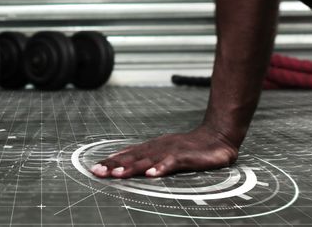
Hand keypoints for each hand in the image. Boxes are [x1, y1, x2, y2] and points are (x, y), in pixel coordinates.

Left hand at [89, 126, 238, 177]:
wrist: (217, 137)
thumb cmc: (190, 148)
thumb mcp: (165, 152)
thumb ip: (148, 158)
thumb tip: (126, 165)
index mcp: (152, 147)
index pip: (127, 154)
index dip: (110, 161)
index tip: (95, 168)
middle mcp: (157, 147)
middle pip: (132, 157)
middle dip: (113, 165)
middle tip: (97, 171)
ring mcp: (170, 151)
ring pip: (147, 160)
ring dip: (131, 168)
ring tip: (116, 174)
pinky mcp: (185, 157)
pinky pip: (171, 163)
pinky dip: (160, 168)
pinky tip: (151, 174)